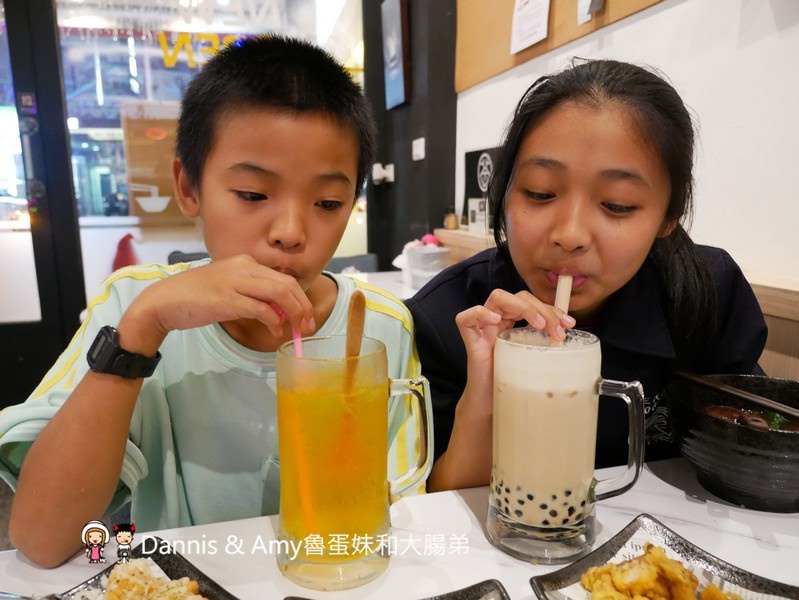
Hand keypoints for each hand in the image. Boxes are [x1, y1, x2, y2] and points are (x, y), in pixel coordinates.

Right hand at [118, 255, 314, 354]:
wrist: (164, 301)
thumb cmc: (196, 297)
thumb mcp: (229, 288)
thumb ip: (252, 294)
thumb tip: (278, 312)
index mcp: (245, 263)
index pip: (283, 278)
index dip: (300, 298)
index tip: (306, 316)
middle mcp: (243, 267)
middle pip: (287, 284)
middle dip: (304, 306)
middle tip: (308, 325)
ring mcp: (235, 282)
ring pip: (280, 293)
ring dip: (294, 313)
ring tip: (297, 329)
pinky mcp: (227, 299)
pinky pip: (261, 308)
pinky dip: (273, 320)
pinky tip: (275, 330)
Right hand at [455, 289, 574, 415]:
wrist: (492, 402)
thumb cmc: (511, 380)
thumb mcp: (534, 357)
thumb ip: (545, 343)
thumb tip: (567, 336)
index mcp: (512, 321)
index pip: (531, 302)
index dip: (551, 308)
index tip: (569, 324)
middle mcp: (498, 320)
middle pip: (519, 296)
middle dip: (542, 308)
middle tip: (556, 331)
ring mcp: (483, 328)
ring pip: (497, 298)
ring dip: (522, 306)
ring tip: (538, 325)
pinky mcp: (470, 340)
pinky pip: (466, 317)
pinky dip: (482, 313)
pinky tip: (497, 321)